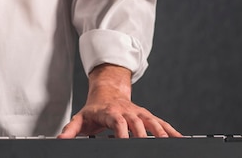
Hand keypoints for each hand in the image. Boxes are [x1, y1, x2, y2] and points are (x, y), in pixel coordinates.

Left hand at [58, 63, 181, 138]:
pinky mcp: (146, 115)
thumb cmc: (94, 109)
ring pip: (152, 121)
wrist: (106, 91)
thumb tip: (61, 140)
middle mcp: (126, 111)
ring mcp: (138, 112)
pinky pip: (161, 123)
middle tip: (149, 149)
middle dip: (144, 136)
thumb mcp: (80, 118)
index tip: (126, 143)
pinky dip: (171, 131)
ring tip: (169, 145)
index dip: (123, 132)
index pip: (118, 121)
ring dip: (161, 133)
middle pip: (137, 123)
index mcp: (110, 112)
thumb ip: (71, 130)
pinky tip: (180, 140)